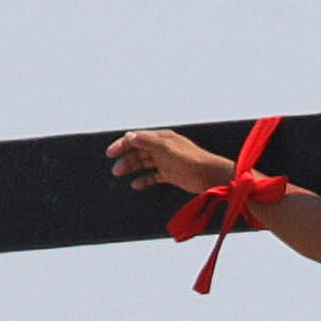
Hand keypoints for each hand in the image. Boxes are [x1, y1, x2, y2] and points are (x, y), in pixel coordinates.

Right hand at [101, 125, 226, 193]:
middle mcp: (163, 149)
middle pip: (138, 152)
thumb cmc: (190, 159)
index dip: (122, 144)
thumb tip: (129, 136)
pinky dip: (144, 180)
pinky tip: (136, 184)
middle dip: (125, 158)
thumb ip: (147, 141)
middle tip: (116, 169)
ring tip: (120, 174)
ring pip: (144, 163)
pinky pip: (153, 176)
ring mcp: (166, 162)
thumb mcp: (166, 147)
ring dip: (131, 168)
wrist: (209, 176)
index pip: (137, 139)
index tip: (111, 153)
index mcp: (161, 139)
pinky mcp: (170, 175)